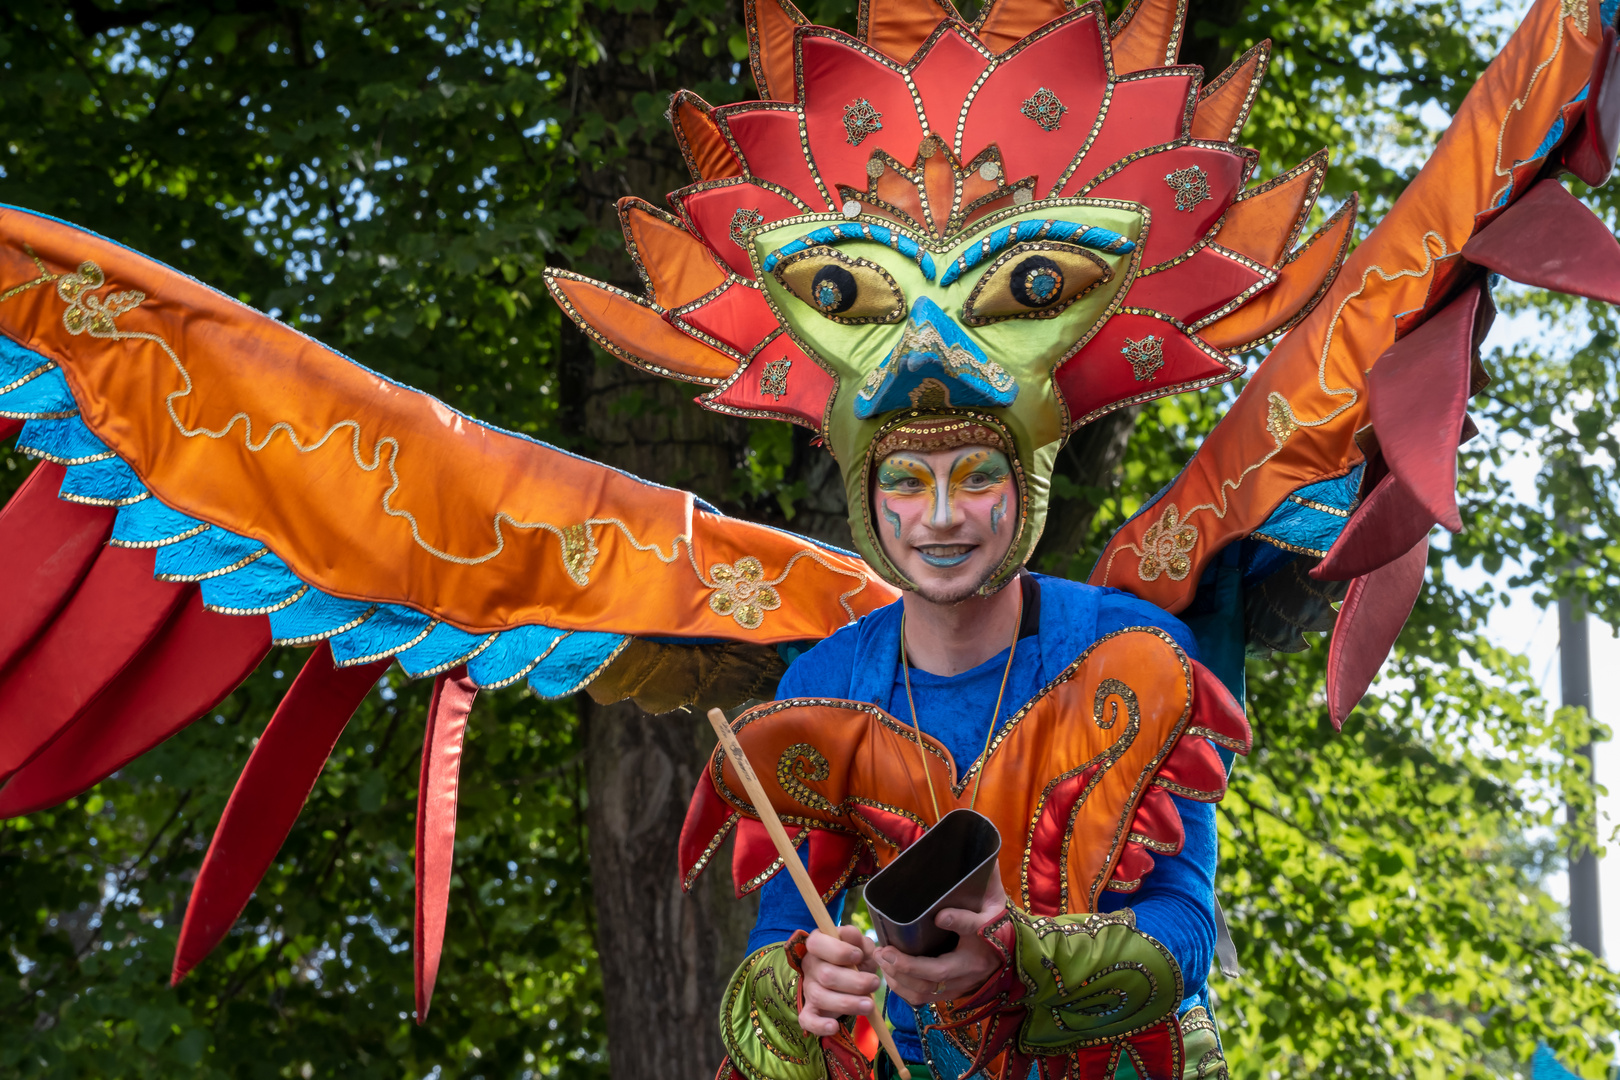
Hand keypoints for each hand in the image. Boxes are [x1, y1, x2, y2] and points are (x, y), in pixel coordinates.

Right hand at [798, 924, 880, 1037]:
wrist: (850, 979)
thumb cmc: (855, 959)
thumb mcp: (860, 945)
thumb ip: (857, 938)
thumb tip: (850, 933)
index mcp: (817, 944)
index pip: (817, 943)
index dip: (839, 951)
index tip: (859, 956)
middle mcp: (810, 966)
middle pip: (825, 974)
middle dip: (854, 981)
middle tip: (874, 983)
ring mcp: (808, 989)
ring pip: (821, 997)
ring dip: (848, 1003)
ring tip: (869, 1005)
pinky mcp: (810, 1010)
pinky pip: (807, 1020)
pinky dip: (819, 1025)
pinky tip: (834, 1026)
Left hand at [876, 862, 1007, 1005]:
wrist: (1010, 951)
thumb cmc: (994, 919)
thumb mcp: (993, 898)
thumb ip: (986, 878)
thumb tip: (981, 855)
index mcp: (986, 937)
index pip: (975, 927)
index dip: (958, 920)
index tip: (940, 914)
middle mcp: (973, 966)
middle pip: (938, 973)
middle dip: (906, 965)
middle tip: (883, 949)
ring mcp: (961, 983)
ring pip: (926, 991)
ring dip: (899, 978)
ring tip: (880, 958)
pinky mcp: (951, 992)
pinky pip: (924, 998)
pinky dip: (902, 989)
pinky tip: (889, 972)